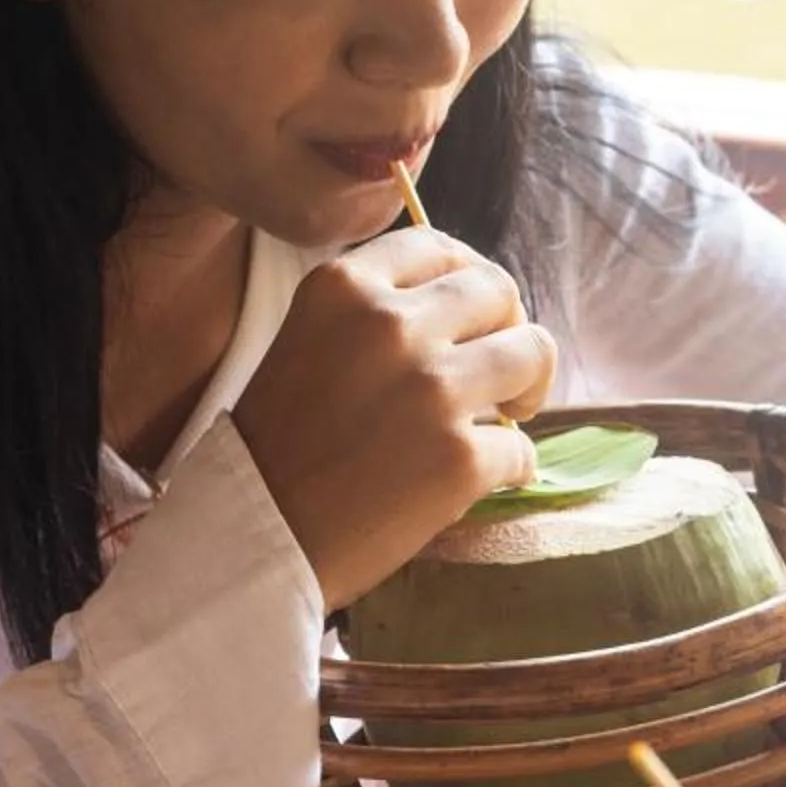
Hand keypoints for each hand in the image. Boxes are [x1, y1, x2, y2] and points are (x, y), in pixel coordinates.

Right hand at [232, 227, 555, 606]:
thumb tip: (468, 312)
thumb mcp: (309, 341)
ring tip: (507, 419)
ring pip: (531, 354)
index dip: (470, 279)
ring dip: (528, 388)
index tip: (475, 316)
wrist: (254, 539)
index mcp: (344, 286)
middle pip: (497, 291)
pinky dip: (513, 467)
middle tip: (500, 374)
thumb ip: (377, 314)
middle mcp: (390, 325)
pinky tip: (487, 480)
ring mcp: (431, 390)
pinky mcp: (459, 458)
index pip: (440, 247)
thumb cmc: (278, 448)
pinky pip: (521, 448)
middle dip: (510, 328)